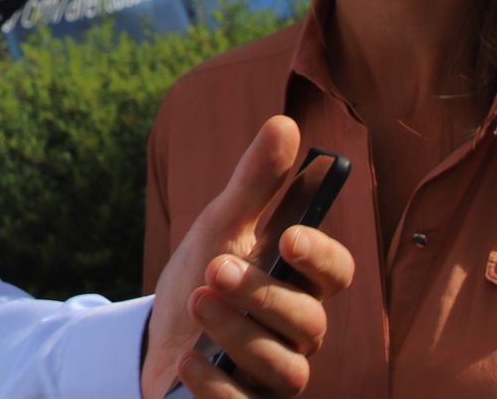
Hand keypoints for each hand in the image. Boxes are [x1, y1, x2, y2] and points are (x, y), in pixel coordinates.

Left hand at [140, 117, 355, 397]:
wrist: (158, 332)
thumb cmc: (205, 273)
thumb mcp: (222, 225)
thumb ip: (255, 184)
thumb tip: (285, 124)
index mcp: (300, 282)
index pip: (337, 273)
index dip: (321, 256)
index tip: (290, 236)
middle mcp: (299, 331)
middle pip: (309, 320)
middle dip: (263, 294)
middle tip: (215, 268)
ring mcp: (275, 373)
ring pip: (286, 368)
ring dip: (240, 333)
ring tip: (197, 303)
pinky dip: (220, 387)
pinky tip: (190, 360)